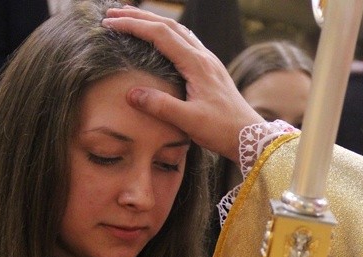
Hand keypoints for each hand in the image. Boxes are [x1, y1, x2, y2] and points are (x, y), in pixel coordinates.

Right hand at [102, 7, 263, 162]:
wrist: (252, 137)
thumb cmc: (223, 130)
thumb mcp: (190, 121)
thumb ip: (161, 106)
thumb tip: (131, 93)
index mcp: (198, 65)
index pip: (161, 35)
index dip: (134, 26)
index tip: (110, 24)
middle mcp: (204, 57)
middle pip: (169, 26)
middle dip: (139, 17)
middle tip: (112, 14)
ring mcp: (209, 62)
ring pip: (179, 32)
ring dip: (154, 22)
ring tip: (131, 19)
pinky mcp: (211, 70)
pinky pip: (187, 42)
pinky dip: (167, 34)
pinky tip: (161, 38)